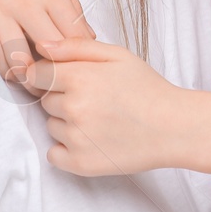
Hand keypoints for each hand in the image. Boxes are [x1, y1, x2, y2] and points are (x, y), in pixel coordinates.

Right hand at [0, 0, 97, 81]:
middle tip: (68, 76)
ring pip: (21, 60)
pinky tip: (16, 71)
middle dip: (63, 67)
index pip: (77, 36)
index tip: (86, 61)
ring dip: (34, 74)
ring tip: (42, 79)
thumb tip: (85, 32)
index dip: (84, 54)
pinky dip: (6, 66)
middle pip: (53, 52)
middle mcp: (27, 3)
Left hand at [26, 38, 180, 175]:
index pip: (36, 74)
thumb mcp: (117, 55)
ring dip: (67, 123)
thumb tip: (40, 47)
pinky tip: (90, 140)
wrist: (174, 127)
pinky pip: (54, 154)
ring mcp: (76, 139)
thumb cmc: (148, 89)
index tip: (69, 80)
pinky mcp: (80, 163)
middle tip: (95, 100)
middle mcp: (73, 109)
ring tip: (99, 120)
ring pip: (51, 126)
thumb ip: (75, 47)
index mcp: (79, 78)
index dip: (50, 75)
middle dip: (63, 98)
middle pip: (45, 101)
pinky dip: (66, 149)